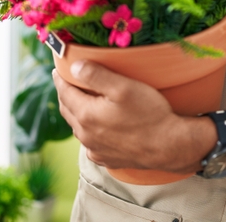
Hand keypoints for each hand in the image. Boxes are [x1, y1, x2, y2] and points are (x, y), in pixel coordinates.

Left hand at [53, 61, 213, 172]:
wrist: (169, 146)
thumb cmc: (149, 113)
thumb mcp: (123, 86)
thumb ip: (95, 74)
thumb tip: (73, 66)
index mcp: (86, 115)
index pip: (64, 93)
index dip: (59, 79)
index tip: (56, 69)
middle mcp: (86, 135)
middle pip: (67, 110)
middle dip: (65, 94)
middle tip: (67, 82)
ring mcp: (95, 149)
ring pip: (78, 127)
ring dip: (76, 112)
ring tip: (81, 100)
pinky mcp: (106, 158)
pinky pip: (90, 142)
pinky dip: (88, 130)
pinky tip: (96, 125)